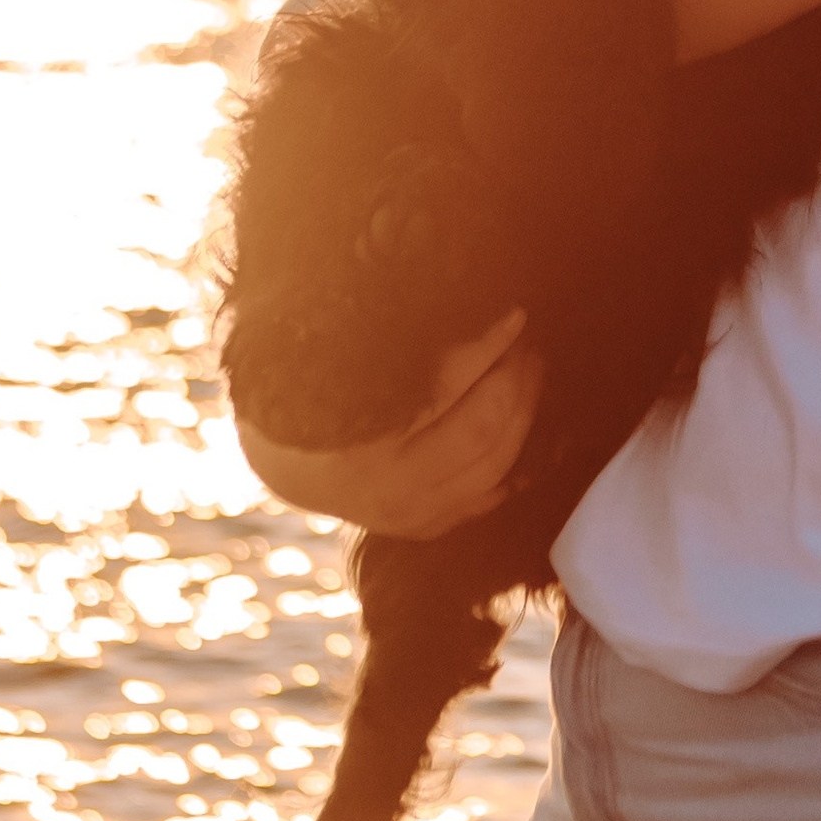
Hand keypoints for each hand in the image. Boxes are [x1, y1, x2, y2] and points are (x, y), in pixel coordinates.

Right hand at [230, 311, 541, 537]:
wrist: (290, 466)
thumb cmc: (310, 398)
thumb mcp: (335, 365)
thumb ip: (386, 339)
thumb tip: (454, 294)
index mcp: (361, 442)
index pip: (446, 388)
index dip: (488, 346)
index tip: (513, 313)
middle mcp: (390, 487)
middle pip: (483, 428)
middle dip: (515, 377)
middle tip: (527, 339)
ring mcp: (413, 513)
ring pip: (496, 463)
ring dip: (525, 408)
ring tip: (530, 366)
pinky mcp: (428, 525)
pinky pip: (490, 493)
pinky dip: (515, 451)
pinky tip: (523, 415)